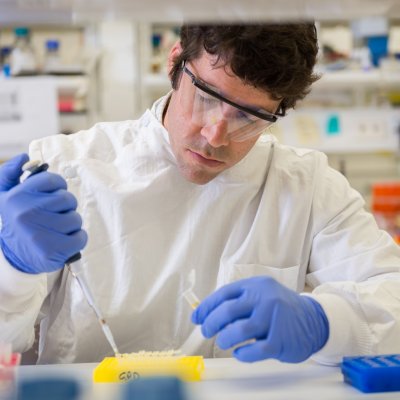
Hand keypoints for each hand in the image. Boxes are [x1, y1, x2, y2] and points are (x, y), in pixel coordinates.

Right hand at [0, 154, 87, 273]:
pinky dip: (77, 238)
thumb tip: (25, 157)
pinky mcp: (53, 250)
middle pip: (68, 199)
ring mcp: (40, 233)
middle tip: (55, 215)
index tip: (53, 195)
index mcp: (17, 196)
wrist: (16, 258)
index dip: (58, 187)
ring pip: (75, 218)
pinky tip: (64, 240)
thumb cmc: (17, 222)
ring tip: (57, 229)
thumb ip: (9, 172)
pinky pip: (81, 237)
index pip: (53, 180)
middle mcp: (27, 213)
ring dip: (71, 223)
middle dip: (66, 207)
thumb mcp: (4, 195)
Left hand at [192, 276, 328, 362]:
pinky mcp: (282, 340)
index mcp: (256, 285)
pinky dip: (242, 354)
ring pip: (239, 331)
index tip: (196, 317)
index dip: (207, 307)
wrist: (315, 319)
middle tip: (206, 331)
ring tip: (223, 342)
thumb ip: (237, 301)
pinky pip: (255, 350)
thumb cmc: (279, 308)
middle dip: (211, 323)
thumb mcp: (260, 295)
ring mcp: (274, 318)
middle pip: (228, 311)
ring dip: (225, 338)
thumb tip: (205, 314)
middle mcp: (265, 298)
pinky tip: (239, 353)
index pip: (224, 293)